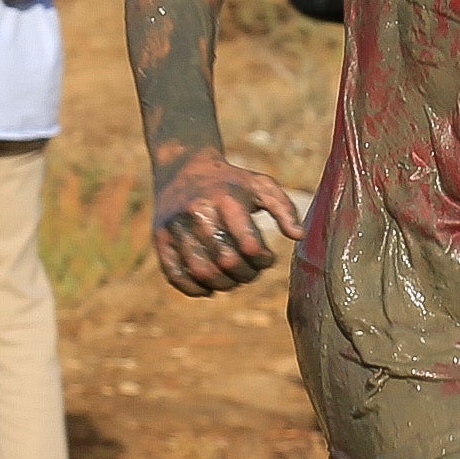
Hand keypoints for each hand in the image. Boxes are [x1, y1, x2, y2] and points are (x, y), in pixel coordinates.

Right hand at [153, 150, 294, 294]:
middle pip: (226, 261)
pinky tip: (210, 287)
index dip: (263, 259)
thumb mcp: (261, 186)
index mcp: (225, 198)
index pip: (248, 243)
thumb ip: (285, 209)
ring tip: (233, 279)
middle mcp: (197, 212)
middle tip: (252, 271)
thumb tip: (299, 236)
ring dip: (224, 285)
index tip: (266, 257)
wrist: (183, 168)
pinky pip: (175, 276)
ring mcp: (175, 227)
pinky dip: (195, 290)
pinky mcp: (160, 239)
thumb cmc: (231, 183)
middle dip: (246, 274)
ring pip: (201, 272)